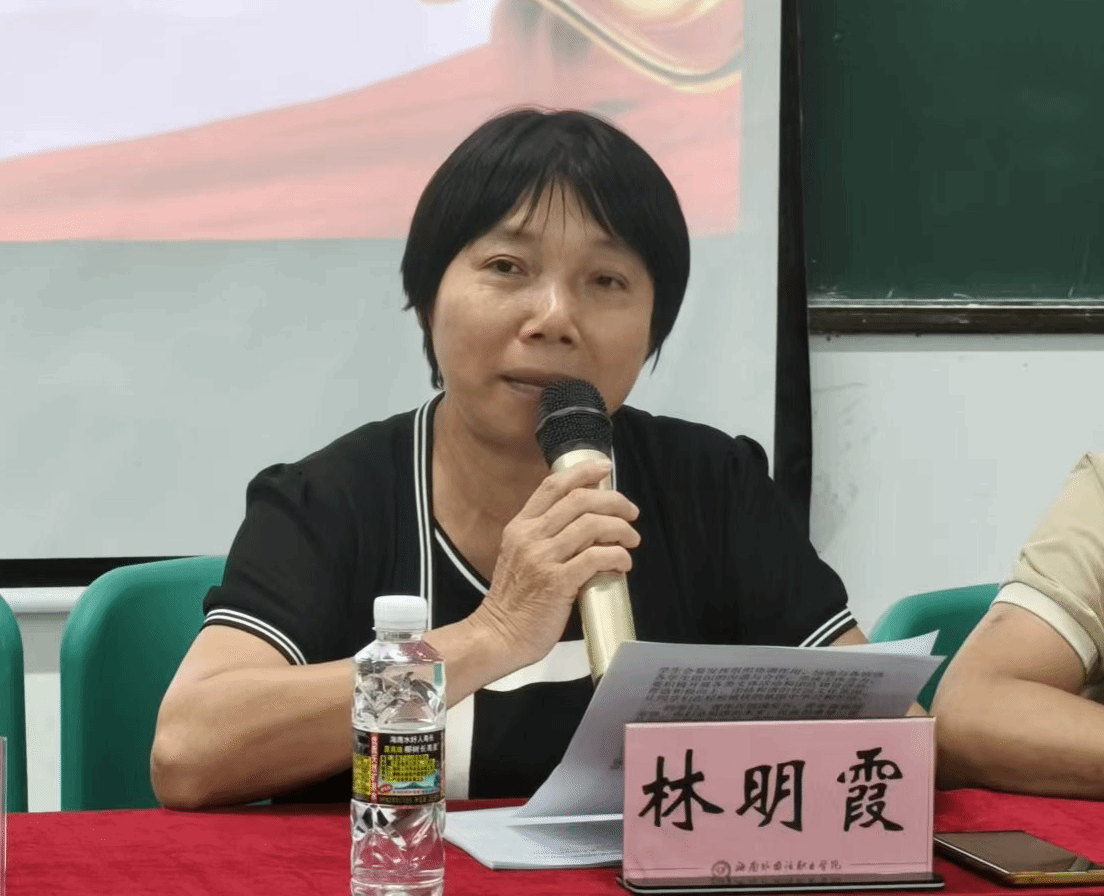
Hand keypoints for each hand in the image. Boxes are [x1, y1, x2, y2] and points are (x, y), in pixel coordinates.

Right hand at [469, 460, 640, 669]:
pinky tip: (624, 563)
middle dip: (614, 501)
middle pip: (579, 500)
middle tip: (631, 513)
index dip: (583, 471)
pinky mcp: (557, 583)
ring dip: (621, 529)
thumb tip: (588, 525)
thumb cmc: (513, 601)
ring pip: (591, 525)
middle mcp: (530, 537)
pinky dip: (617, 556)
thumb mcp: (519, 556)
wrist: (498, 636)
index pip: (553, 485)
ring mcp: (542, 559)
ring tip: (632, 540)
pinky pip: (596, 558)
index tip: (605, 468)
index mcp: (520, 527)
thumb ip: (545, 537)